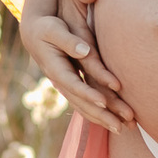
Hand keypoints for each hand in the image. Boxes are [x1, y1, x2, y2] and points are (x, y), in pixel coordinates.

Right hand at [19, 8, 131, 131]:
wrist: (34, 33)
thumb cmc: (45, 28)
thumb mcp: (53, 30)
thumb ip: (68, 41)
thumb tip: (84, 50)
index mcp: (55, 69)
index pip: (73, 85)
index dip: (88, 94)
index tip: (104, 102)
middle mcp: (61, 82)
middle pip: (81, 102)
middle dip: (100, 115)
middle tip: (120, 127)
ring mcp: (67, 85)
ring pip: (85, 106)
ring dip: (103, 119)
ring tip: (122, 129)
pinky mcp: (73, 84)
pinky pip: (86, 103)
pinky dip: (99, 113)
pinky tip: (113, 120)